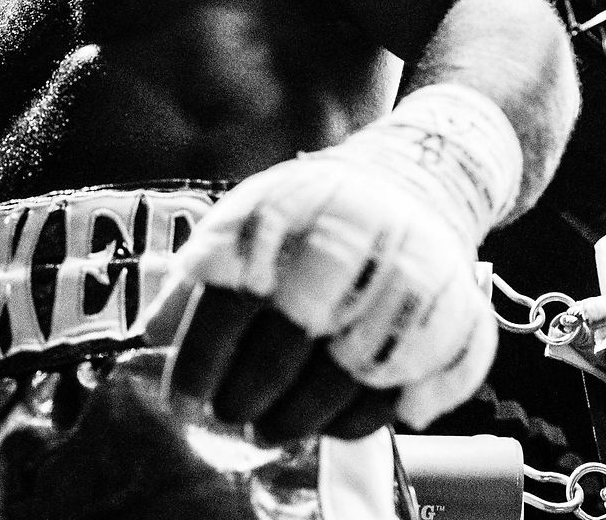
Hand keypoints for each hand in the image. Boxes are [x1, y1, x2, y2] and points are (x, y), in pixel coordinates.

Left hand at [140, 152, 497, 438]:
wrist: (415, 181)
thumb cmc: (317, 207)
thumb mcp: (252, 211)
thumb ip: (204, 266)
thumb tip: (154, 335)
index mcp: (290, 220)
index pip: (229, 307)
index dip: (199, 362)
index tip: (184, 396)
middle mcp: (350, 254)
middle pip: (282, 355)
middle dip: (245, 397)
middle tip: (230, 411)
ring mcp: (406, 294)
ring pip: (338, 388)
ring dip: (295, 420)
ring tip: (271, 423)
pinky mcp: (450, 328)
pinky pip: (396, 401)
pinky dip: (353, 422)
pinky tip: (327, 416)